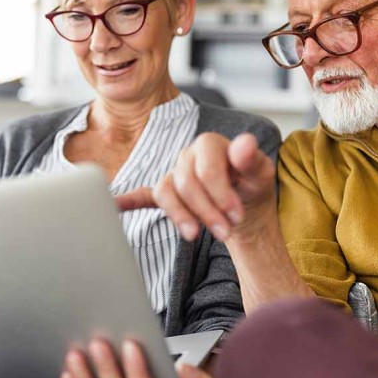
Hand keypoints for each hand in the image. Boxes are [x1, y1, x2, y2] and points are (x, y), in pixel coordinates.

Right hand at [115, 132, 276, 243]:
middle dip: (205, 211)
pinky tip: (116, 205)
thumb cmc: (252, 185)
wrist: (245, 204)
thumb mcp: (261, 174)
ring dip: (180, 215)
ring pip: (165, 192)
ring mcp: (174, 175)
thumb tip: (245, 143)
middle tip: (225, 232)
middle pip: (186, 183)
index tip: (236, 215)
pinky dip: (128, 201)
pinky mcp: (167, 194)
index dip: (220, 193)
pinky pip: (142, 195)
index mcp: (210, 144)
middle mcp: (187, 157)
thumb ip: (252, 159)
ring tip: (195, 235)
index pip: (206, 167)